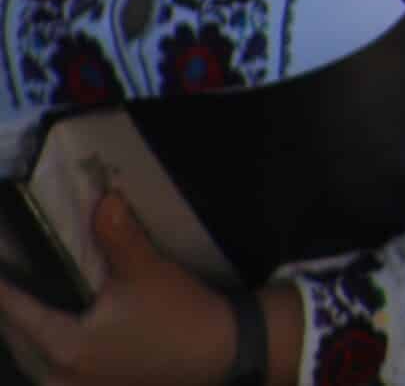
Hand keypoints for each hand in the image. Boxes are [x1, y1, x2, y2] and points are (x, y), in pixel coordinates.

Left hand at [0, 191, 299, 385]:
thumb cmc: (182, 315)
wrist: (220, 352)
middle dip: (8, 309)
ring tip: (21, 302)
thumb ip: (118, 235)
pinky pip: (46, 370)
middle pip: (13, 338)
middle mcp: (59, 375)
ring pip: (28, 358)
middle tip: (7, 280)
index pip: (13, 312)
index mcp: (66, 346)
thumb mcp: (148, 270)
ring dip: (23, 329)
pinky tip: (46, 330)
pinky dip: (40, 347)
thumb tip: (104, 199)